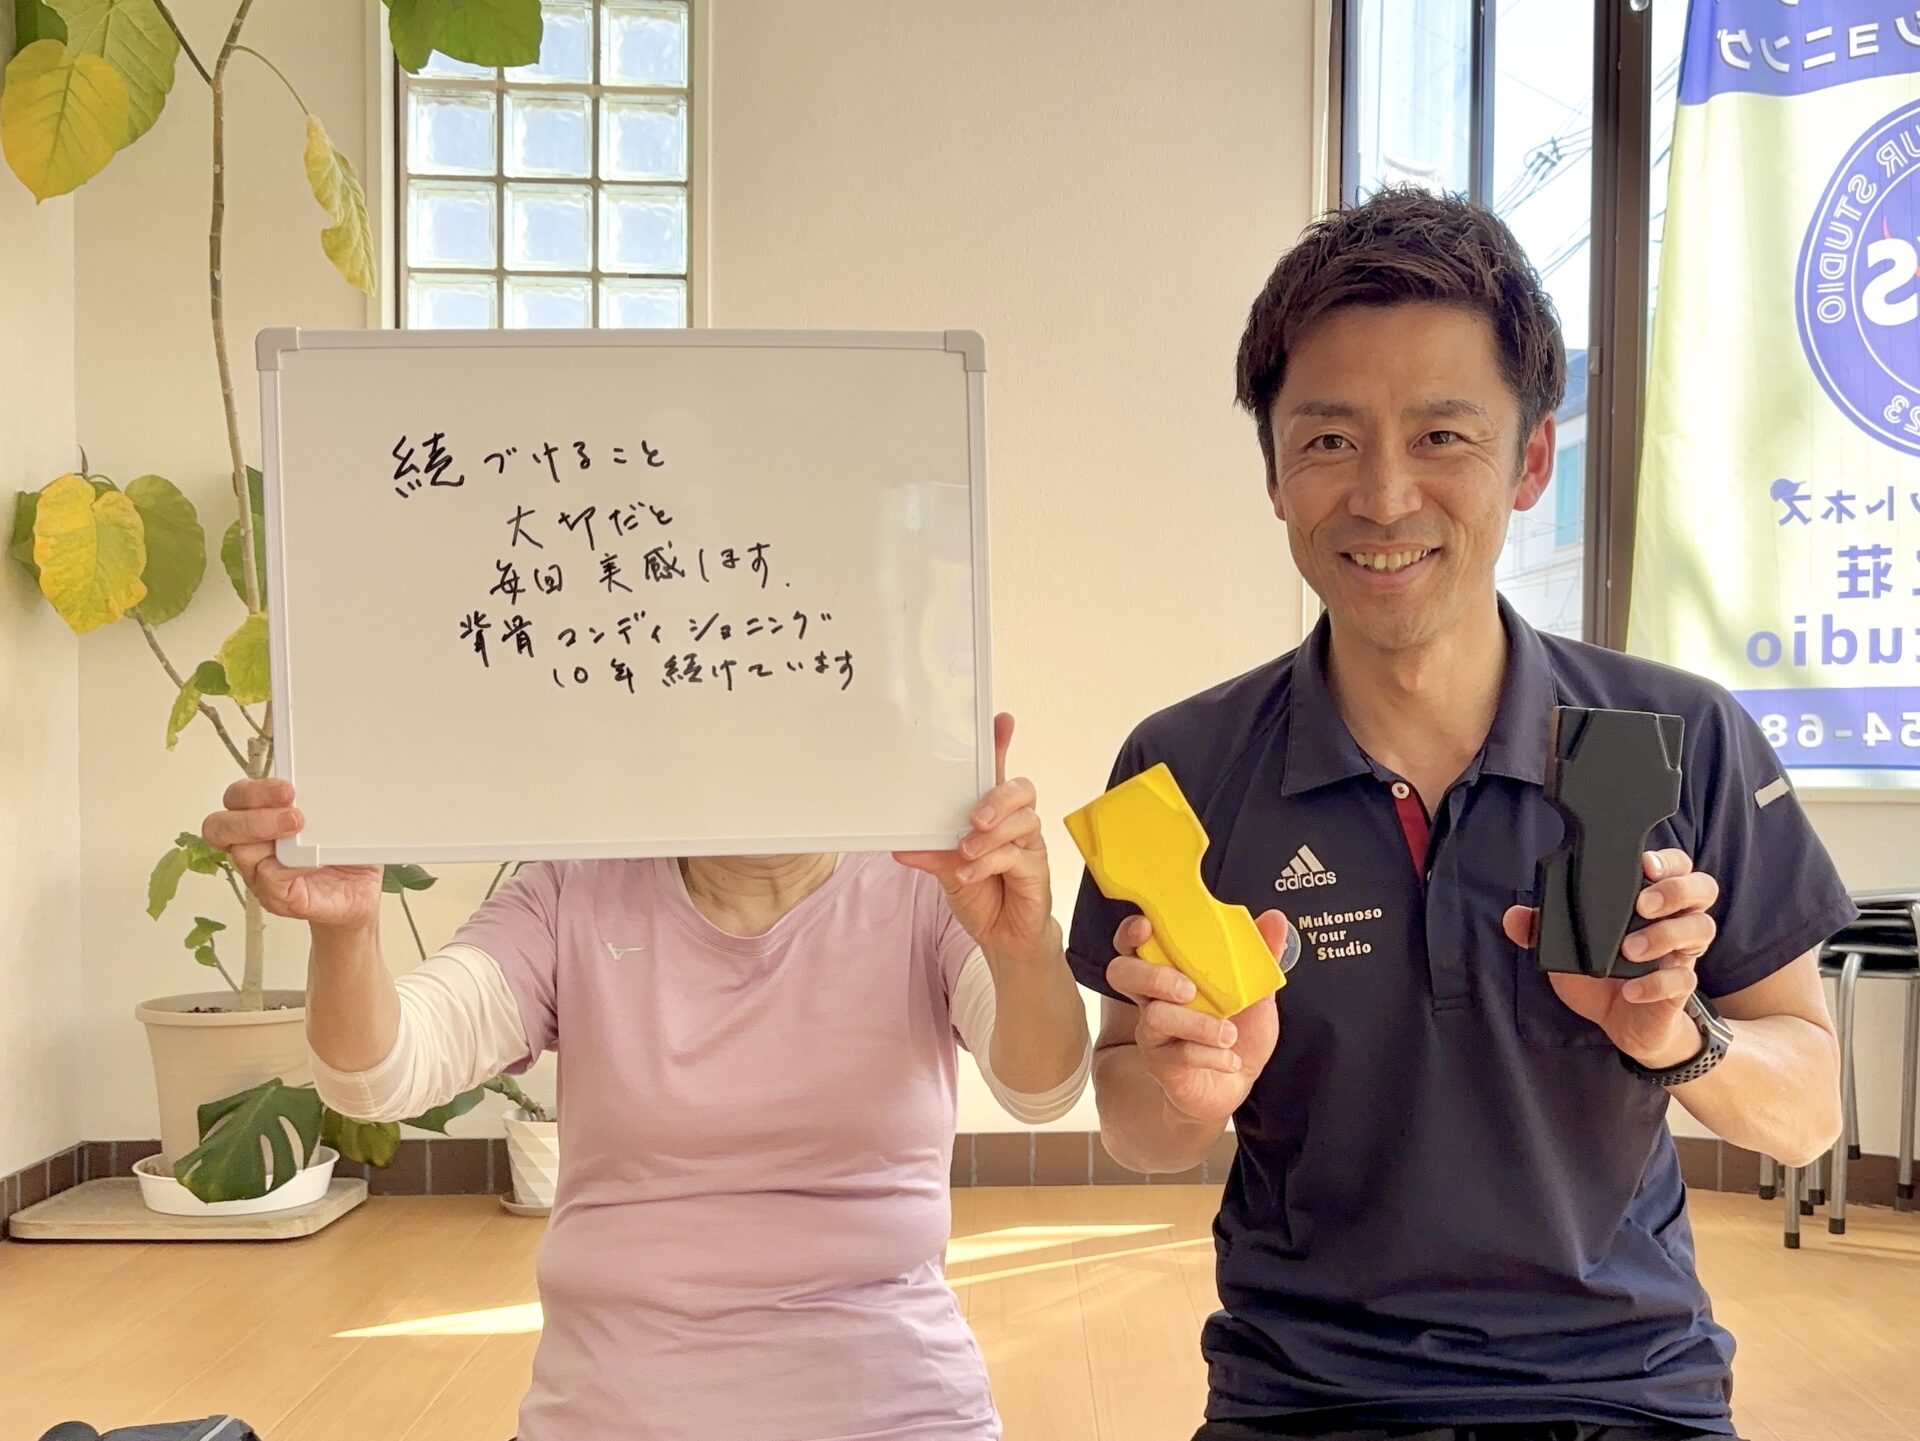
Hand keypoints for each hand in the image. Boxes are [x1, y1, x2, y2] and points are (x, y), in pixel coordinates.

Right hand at [202, 778, 381, 931]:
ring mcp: (260, 875)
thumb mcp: (339, 819)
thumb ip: (324, 800)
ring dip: (270, 837)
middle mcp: (253, 846)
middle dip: (253, 815)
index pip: (236, 798)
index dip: (254, 791)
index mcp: (261, 818)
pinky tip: (313, 859)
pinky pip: (270, 879)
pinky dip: (290, 866)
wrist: (360, 892)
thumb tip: (330, 784)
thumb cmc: (343, 853)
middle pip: (219, 826)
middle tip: (293, 815)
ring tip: (302, 831)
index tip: (288, 789)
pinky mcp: (277, 898)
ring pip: (242, 853)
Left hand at [895, 713, 1055, 962]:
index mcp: (993, 814)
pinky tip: (969, 871)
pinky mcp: (1035, 871)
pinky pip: (1017, 857)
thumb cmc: (981, 893)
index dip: (1002, 745)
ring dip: (991, 834)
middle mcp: (1015, 824)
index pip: (998, 772)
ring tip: (965, 851)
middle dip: (998, 796)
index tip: (1001, 721)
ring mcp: (1028, 846)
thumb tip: (901, 844)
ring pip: (1023, 821)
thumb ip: (931, 853)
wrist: (1003, 938)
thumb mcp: (947, 870)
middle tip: (974, 817)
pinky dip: (989, 862)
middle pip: (1021, 789)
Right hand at [1105, 912, 1287, 1122]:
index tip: (1147, 927)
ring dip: (1196, 1023)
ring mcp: (1154, 1032)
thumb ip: (1260, 955)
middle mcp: (1153, 998)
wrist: (1235, 1082)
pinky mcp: (1162, 1064)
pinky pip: (1177, 1055)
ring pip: (1154, 1017)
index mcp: (1170, 970)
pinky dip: (1210, 1055)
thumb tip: (1275, 920)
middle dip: (1153, 975)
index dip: (1131, 932)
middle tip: (1189, 989)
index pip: (1134, 943)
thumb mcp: (1256, 990)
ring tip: (1229, 1033)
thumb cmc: (1238, 1029)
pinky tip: (1231, 1059)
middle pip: (1122, 973)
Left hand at [1503, 848, 1718, 1066]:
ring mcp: (1682, 953)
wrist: (1621, 1023)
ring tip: (1630, 948)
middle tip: (1641, 904)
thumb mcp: (1566, 947)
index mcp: (1650, 899)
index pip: (1675, 865)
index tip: (1644, 864)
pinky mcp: (1680, 988)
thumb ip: (1541, 928)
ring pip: (1702, 928)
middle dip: (1676, 889)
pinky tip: (1631, 989)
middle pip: (1702, 888)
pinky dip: (1656, 983)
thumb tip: (1513, 916)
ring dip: (1666, 934)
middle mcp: (1674, 919)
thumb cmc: (1599, 972)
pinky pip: (1684, 979)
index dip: (1667, 860)